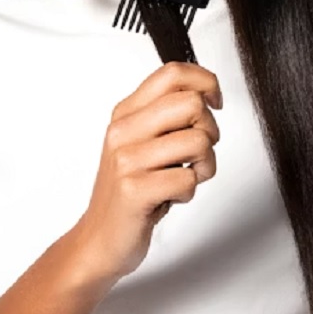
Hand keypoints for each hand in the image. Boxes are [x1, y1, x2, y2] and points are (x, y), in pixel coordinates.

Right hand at [75, 62, 222, 281]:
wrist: (98, 240)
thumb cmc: (129, 191)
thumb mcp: (141, 143)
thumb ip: (166, 115)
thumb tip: (205, 92)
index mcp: (126, 113)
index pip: (173, 73)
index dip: (206, 82)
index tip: (214, 103)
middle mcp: (123, 131)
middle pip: (192, 103)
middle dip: (210, 129)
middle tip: (198, 152)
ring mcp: (127, 160)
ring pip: (198, 141)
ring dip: (205, 165)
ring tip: (186, 177)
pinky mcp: (134, 190)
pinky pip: (189, 178)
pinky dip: (190, 191)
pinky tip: (171, 197)